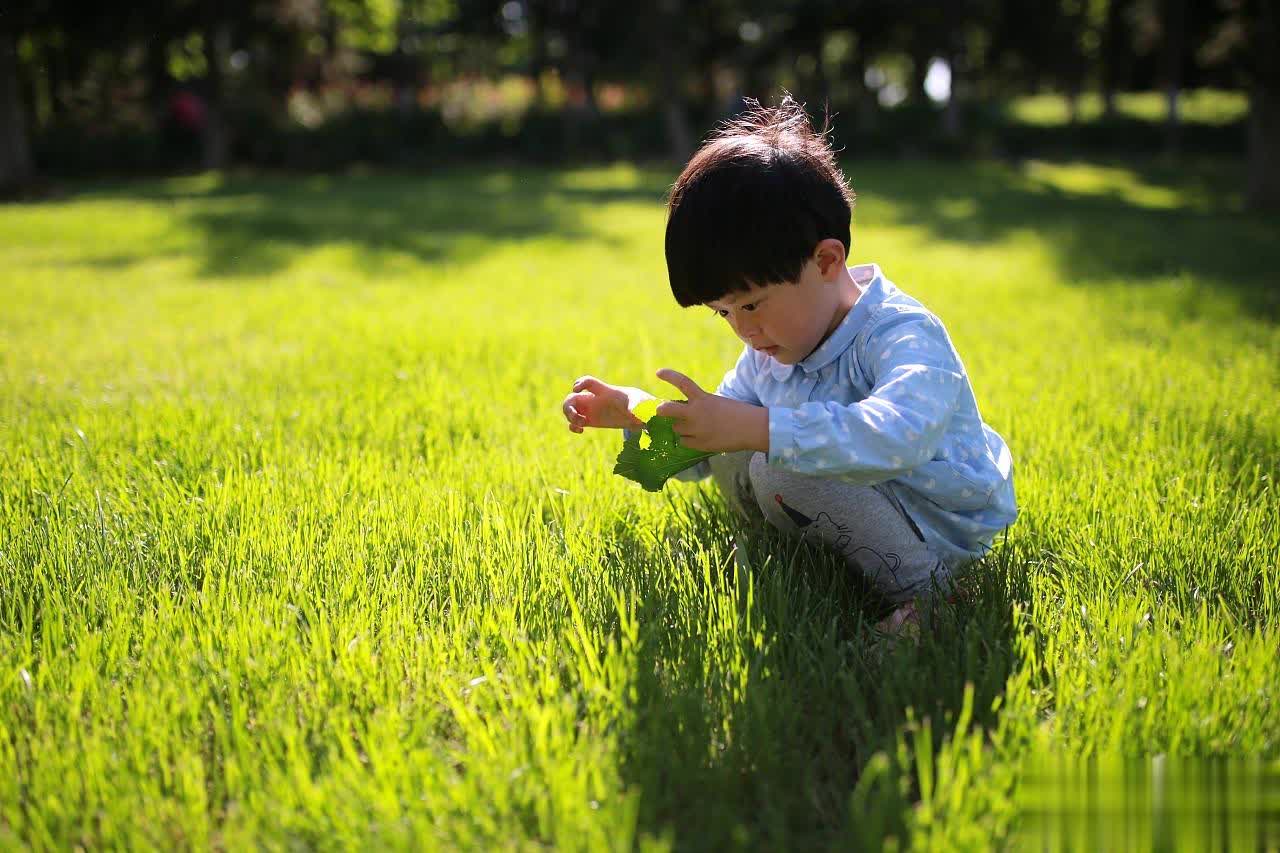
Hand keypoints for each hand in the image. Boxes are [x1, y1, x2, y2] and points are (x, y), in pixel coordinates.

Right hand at [562, 376, 651, 432]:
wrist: (639, 413)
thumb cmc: (639, 403)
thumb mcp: (639, 403)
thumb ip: (636, 405)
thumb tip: (634, 412)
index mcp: (604, 391)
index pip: (589, 382)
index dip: (580, 383)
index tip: (576, 390)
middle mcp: (594, 399)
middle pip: (572, 398)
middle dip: (568, 407)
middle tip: (577, 418)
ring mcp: (591, 410)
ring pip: (571, 409)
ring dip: (570, 417)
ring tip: (581, 425)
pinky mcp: (591, 421)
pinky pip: (575, 422)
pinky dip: (573, 426)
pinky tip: (580, 431)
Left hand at [654, 368, 768, 452]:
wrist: (752, 428)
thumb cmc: (738, 413)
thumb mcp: (718, 403)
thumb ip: (701, 406)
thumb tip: (685, 414)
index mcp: (703, 398)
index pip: (683, 383)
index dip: (669, 376)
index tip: (658, 372)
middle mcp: (696, 413)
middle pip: (667, 409)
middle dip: (662, 410)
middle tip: (660, 410)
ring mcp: (696, 429)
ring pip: (677, 428)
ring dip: (681, 427)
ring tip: (695, 427)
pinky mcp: (700, 444)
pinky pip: (684, 442)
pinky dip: (688, 440)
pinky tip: (698, 438)